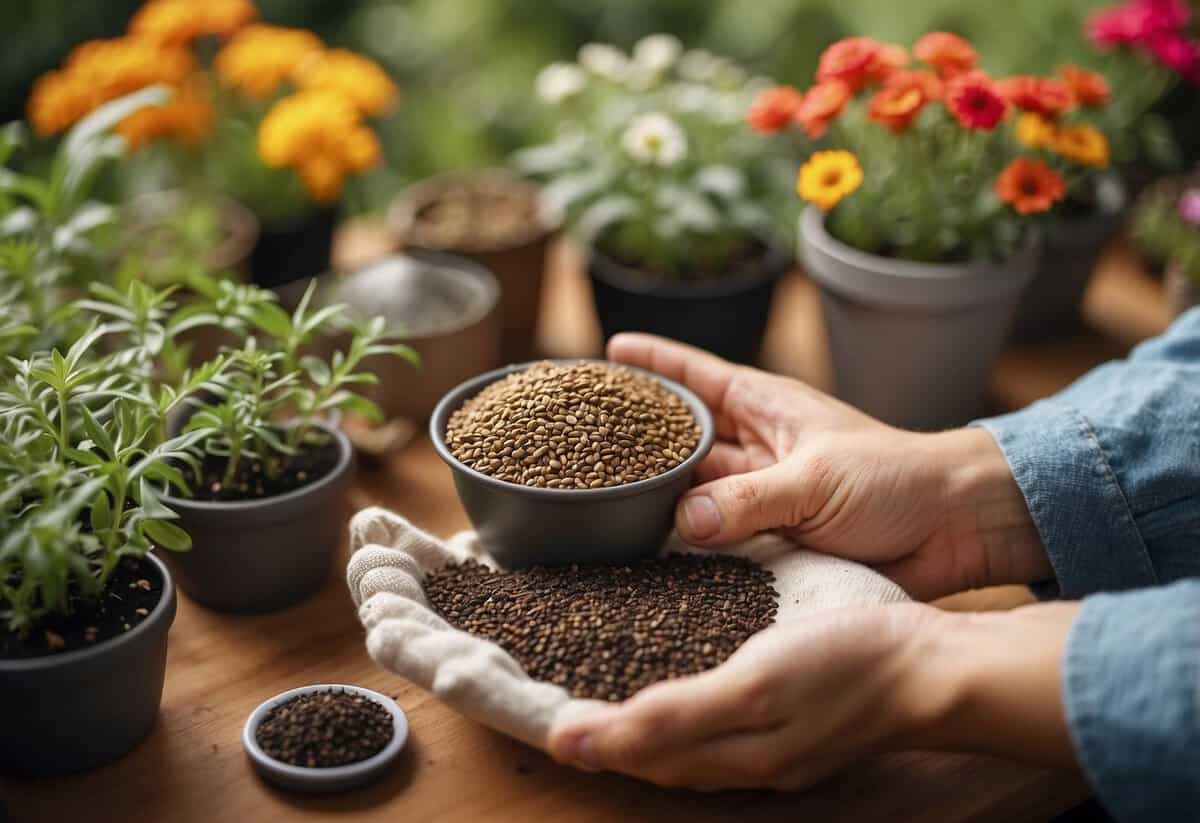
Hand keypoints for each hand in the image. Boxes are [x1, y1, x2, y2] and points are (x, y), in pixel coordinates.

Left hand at [548, 602, 1079, 789]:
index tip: (540, 719)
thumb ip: (676, 716)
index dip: (589, 741)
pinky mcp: (794, 723)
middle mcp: (747, 760)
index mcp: (731, 754)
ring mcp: (774, 745)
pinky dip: (686, 714)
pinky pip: (721, 727)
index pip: (638, 755)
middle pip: (658, 758)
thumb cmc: (848, 666)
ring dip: (642, 729)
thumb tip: (591, 741)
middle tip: (560, 710)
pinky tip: (683, 688)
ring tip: (607, 703)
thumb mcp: (754, 686)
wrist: (934, 667)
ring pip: (689, 746)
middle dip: (608, 740)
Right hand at [609, 333, 1051, 599]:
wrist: (955, 528)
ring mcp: (763, 496)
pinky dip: (689, 548)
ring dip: (659, 500)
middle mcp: (758, 449)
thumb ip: (749, 499)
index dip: (653, 363)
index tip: (608, 352)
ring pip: (693, 494)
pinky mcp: (773, 541)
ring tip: (602, 504)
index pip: (696, 375)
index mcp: (768, 407)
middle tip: (583, 443)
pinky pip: (718, 542)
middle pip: (683, 439)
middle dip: (639, 440)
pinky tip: (651, 557)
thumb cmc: (898, 479)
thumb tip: (681, 519)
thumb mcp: (817, 479)